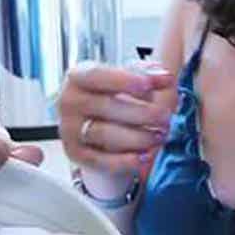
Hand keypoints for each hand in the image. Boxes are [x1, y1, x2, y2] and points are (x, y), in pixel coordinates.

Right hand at [60, 60, 176, 181]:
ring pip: (104, 134)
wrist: (93, 120)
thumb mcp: (127, 77)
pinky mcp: (76, 153)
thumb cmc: (112, 94)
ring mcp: (70, 130)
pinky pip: (101, 160)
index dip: (124, 80)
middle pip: (105, 106)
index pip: (97, 76)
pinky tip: (145, 156)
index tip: (149, 85)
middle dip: (140, 112)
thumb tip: (162, 77)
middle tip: (165, 116)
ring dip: (137, 137)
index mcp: (78, 77)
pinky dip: (125, 160)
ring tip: (160, 135)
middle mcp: (69, 102)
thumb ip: (146, 74)